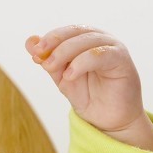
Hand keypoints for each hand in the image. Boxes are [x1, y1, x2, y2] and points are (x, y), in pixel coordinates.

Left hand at [25, 26, 152, 152]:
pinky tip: (69, 75)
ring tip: (51, 68)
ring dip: (64, 52)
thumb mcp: (61, 76)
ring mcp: (113, 47)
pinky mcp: (122, 60)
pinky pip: (100, 54)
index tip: (34, 54)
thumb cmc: (87, 96)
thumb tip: (29, 40)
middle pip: (74, 32)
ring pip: (86, 40)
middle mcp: (100, 39)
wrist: (107, 120)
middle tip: (39, 57)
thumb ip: (47, 59)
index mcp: (84, 40)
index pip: (65, 32)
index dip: (48, 39)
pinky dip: (82, 62)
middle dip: (54, 43)